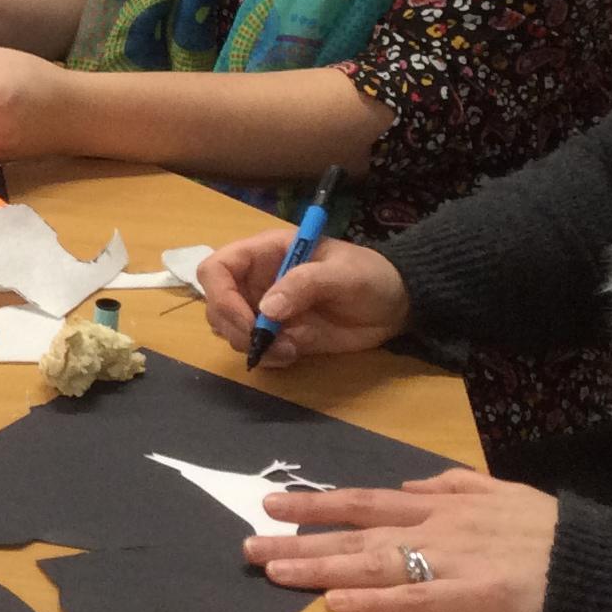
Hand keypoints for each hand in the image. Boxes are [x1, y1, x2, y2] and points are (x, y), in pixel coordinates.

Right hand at [199, 233, 408, 367]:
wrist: (395, 306)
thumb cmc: (369, 275)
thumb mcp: (342, 273)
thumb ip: (304, 283)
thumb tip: (267, 308)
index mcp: (265, 253)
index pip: (218, 268)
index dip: (220, 294)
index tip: (247, 319)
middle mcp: (257, 281)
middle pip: (216, 304)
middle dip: (234, 327)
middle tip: (265, 343)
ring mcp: (265, 310)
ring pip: (230, 330)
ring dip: (251, 346)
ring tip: (289, 351)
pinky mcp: (279, 336)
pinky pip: (256, 350)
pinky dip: (268, 358)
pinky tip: (294, 355)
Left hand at [245, 469, 556, 611]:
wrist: (600, 563)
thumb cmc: (553, 532)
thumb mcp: (502, 492)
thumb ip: (456, 486)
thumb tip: (412, 486)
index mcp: (443, 505)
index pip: (367, 502)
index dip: (318, 505)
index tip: (274, 505)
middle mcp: (439, 527)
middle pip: (357, 533)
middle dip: (301, 541)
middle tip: (249, 546)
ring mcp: (454, 561)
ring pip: (374, 563)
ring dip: (321, 568)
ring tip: (275, 572)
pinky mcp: (474, 597)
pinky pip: (416, 600)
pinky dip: (375, 602)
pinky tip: (338, 604)